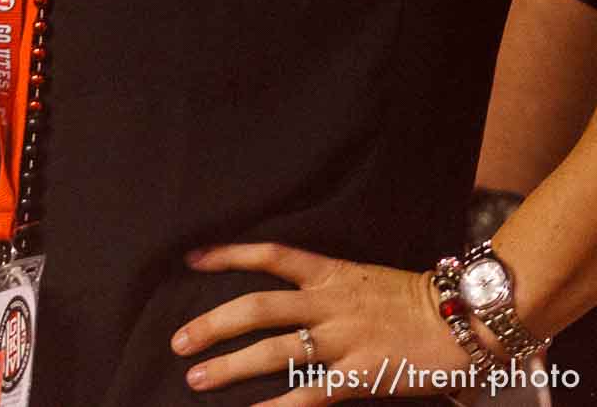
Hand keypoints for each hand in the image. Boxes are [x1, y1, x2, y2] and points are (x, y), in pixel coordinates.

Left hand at [173, 242, 471, 403]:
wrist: (470, 319)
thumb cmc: (420, 302)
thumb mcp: (367, 281)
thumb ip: (329, 289)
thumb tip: (292, 300)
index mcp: (332, 273)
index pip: (270, 255)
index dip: (227, 255)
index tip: (190, 258)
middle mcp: (330, 303)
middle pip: (256, 307)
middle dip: (212, 324)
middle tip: (177, 340)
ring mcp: (344, 339)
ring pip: (272, 349)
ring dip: (229, 364)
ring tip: (195, 377)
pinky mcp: (362, 374)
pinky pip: (309, 393)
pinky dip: (277, 406)